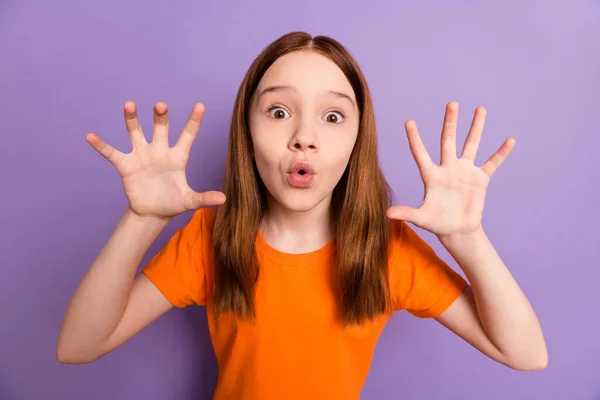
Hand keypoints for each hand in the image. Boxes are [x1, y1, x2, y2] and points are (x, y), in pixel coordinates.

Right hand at [86, 101, 225, 218]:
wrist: (152, 213)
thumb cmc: (173, 203)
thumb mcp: (189, 201)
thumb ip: (204, 198)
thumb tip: (224, 199)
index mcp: (178, 157)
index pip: (188, 135)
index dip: (194, 121)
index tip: (200, 105)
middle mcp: (159, 150)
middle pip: (160, 128)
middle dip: (160, 116)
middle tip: (161, 105)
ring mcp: (142, 155)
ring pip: (136, 132)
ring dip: (132, 119)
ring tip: (129, 105)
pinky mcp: (126, 165)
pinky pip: (112, 153)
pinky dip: (101, 145)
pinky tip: (91, 136)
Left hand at [386, 101, 514, 238]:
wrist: (457, 230)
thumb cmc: (436, 223)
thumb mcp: (421, 218)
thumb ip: (406, 213)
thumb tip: (387, 213)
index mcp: (431, 176)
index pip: (420, 153)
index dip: (415, 139)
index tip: (408, 122)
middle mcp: (448, 168)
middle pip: (448, 141)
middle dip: (450, 122)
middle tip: (451, 103)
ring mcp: (465, 171)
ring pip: (471, 145)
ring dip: (476, 127)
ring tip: (480, 108)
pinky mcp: (480, 179)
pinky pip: (492, 163)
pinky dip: (501, 153)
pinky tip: (510, 140)